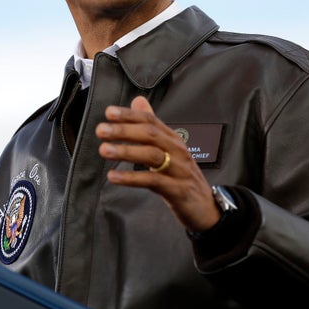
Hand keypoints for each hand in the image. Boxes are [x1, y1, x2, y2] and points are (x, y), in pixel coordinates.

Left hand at [96, 96, 220, 231]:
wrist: (206, 207)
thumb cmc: (182, 176)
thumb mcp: (168, 149)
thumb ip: (151, 126)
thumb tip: (138, 101)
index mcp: (173, 139)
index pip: (151, 120)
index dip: (130, 115)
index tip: (109, 112)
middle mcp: (177, 150)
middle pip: (150, 134)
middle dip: (124, 131)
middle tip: (101, 130)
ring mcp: (179, 169)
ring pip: (152, 155)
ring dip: (126, 151)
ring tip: (104, 150)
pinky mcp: (177, 189)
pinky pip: (153, 180)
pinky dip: (132, 178)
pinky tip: (114, 177)